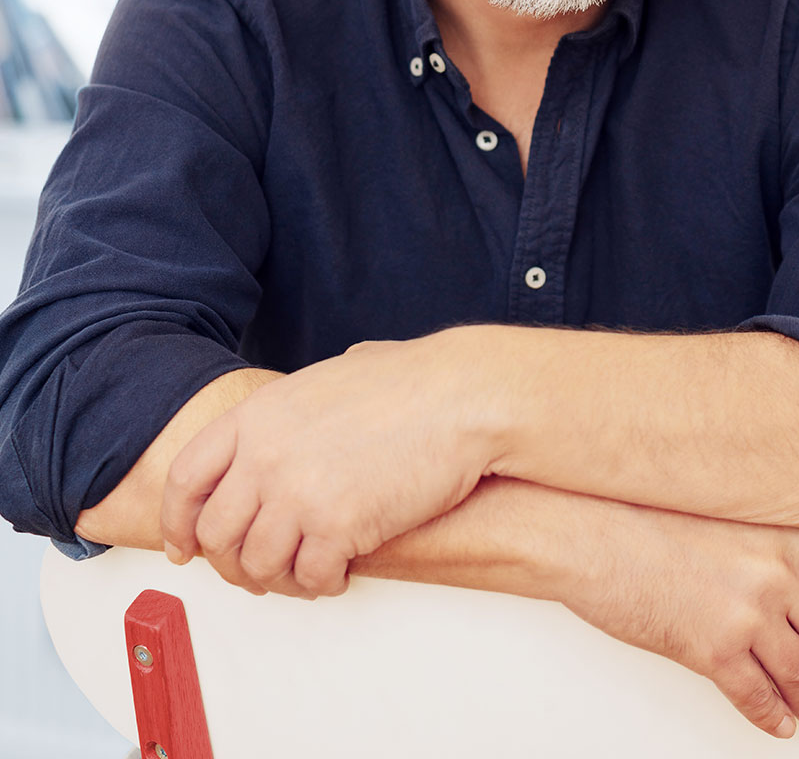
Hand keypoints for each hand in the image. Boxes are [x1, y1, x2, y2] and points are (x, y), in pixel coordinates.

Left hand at [160, 336, 494, 595]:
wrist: (461, 397)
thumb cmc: (414, 381)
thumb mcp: (337, 372)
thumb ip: (303, 401)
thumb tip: (309, 410)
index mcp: (259, 416)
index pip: (185, 480)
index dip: (179, 521)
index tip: (185, 547)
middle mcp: (266, 457)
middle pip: (216, 534)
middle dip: (231, 562)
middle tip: (256, 571)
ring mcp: (298, 494)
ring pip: (257, 565)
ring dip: (277, 579)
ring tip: (305, 573)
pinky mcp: (339, 528)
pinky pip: (309, 578)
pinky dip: (321, 584)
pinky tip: (341, 572)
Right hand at [559, 505, 798, 739]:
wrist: (590, 534)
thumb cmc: (638, 515)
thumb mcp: (711, 511)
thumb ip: (753, 539)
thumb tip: (777, 581)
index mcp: (775, 529)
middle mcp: (772, 569)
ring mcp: (747, 612)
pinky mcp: (715, 651)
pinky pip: (760, 698)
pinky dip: (774, 718)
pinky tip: (775, 723)